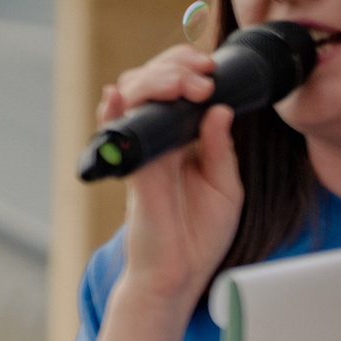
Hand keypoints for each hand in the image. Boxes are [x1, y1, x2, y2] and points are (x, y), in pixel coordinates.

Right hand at [97, 46, 243, 307]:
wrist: (180, 275)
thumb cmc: (200, 234)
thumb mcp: (226, 185)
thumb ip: (222, 148)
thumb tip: (219, 109)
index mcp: (184, 141)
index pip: (178, 90)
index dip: (190, 68)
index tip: (212, 69)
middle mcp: (160, 143)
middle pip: (151, 84)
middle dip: (174, 66)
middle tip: (201, 73)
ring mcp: (144, 156)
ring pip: (132, 102)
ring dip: (154, 81)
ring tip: (181, 84)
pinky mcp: (135, 174)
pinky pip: (118, 138)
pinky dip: (115, 113)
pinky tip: (116, 96)